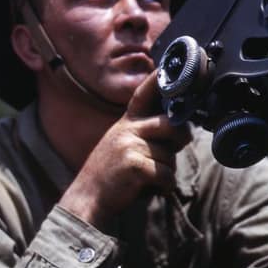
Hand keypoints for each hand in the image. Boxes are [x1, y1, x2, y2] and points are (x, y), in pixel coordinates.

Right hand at [58, 71, 190, 227]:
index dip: (155, 81)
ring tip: (149, 178)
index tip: (166, 68)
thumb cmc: (109, 174)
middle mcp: (127, 130)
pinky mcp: (135, 165)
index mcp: (125, 123)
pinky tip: (151, 189)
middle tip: (176, 148)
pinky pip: (166, 174)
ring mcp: (130, 146)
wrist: (87, 198)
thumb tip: (178, 132)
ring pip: (170, 156)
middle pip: (170, 124)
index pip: (141, 97)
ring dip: (166, 171)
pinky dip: (164, 186)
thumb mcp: (119, 144)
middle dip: (181, 138)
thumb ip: (142, 134)